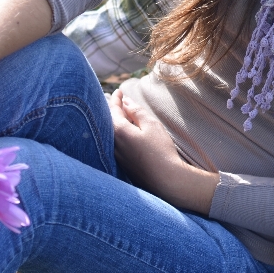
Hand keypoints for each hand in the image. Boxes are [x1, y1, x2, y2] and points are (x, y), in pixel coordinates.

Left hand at [110, 90, 218, 213]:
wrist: (165, 181)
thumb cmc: (160, 150)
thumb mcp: (151, 125)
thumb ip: (136, 111)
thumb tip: (125, 102)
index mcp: (118, 131)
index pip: (113, 110)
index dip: (116, 99)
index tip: (119, 91)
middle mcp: (112, 143)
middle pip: (108, 121)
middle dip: (112, 110)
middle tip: (117, 101)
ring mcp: (115, 156)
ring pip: (110, 133)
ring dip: (115, 122)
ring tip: (121, 115)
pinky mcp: (120, 164)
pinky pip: (114, 144)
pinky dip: (117, 134)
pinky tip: (125, 133)